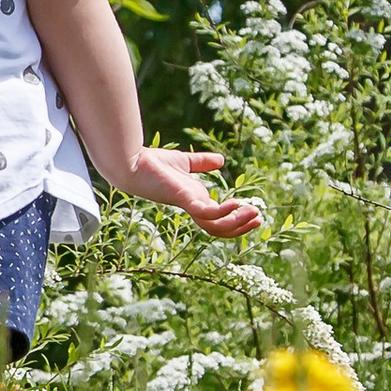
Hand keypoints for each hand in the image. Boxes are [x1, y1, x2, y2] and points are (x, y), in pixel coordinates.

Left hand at [120, 146, 263, 238]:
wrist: (130, 162)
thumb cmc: (152, 163)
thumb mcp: (184, 162)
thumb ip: (201, 163)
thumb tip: (221, 161)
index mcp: (195, 200)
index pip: (219, 218)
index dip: (237, 218)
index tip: (255, 212)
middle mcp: (193, 206)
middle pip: (220, 229)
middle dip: (241, 226)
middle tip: (259, 219)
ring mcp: (188, 205)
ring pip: (215, 226)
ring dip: (236, 223)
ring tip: (253, 213)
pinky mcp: (182, 198)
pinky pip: (206, 213)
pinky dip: (222, 213)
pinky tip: (235, 203)